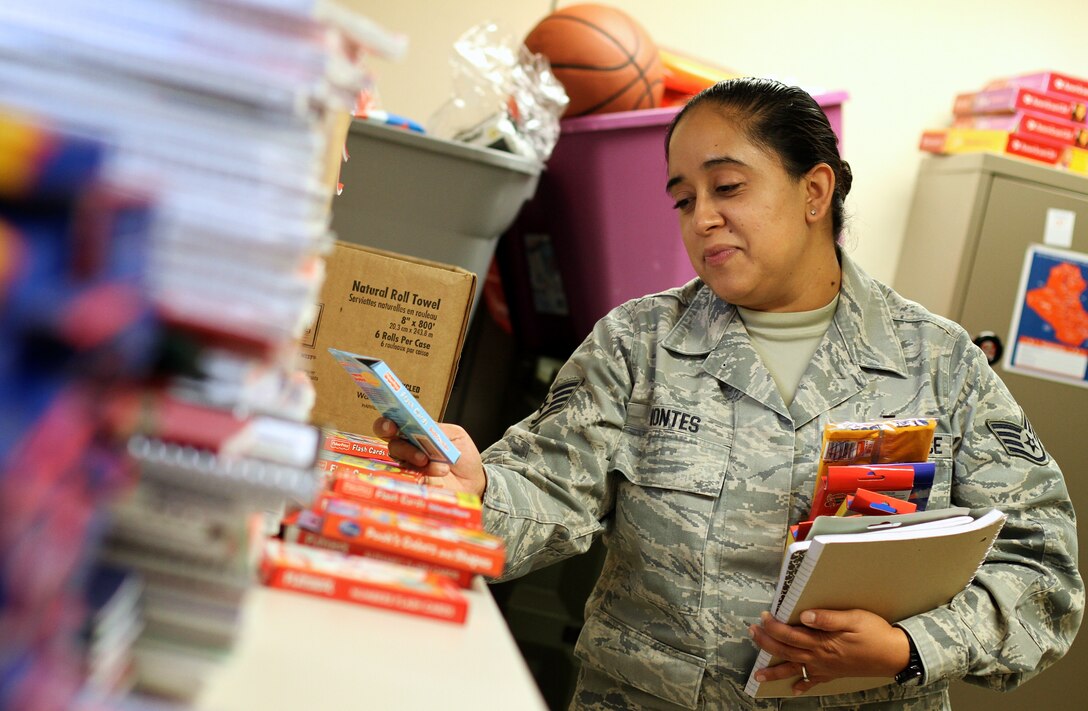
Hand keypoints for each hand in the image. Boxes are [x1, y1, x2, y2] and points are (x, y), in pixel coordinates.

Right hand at [373, 417, 486, 497]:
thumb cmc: (462, 456)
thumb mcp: (456, 435)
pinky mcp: (414, 484)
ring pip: (402, 463)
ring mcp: (410, 468)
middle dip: (402, 447)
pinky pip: (411, 480)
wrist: (473, 480)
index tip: (391, 426)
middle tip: (419, 454)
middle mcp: (409, 449)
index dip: (386, 424)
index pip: (393, 425)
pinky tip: (441, 473)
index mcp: (415, 433)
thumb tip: (424, 427)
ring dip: (419, 462)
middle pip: (393, 445)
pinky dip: (426, 475)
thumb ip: (439, 430)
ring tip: (441, 466)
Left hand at [748, 609, 910, 694]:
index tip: (763, 617)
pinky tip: (794, 690)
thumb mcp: (853, 618)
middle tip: (752, 633)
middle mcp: (820, 657)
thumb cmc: (875, 633)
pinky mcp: (833, 673)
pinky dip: (802, 686)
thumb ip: (828, 618)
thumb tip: (804, 617)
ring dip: (775, 670)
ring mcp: (825, 667)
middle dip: (766, 642)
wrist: (894, 655)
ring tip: (758, 674)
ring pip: (794, 669)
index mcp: (822, 641)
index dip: (774, 626)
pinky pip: (814, 682)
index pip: (790, 634)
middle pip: (786, 651)